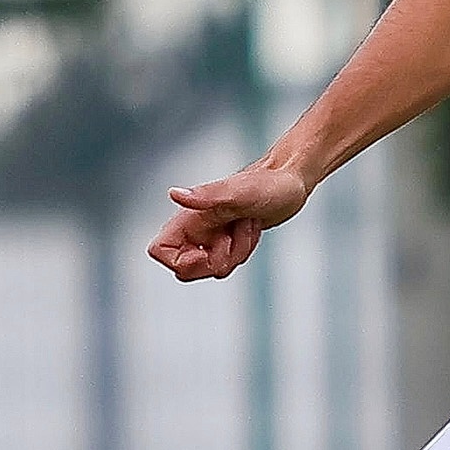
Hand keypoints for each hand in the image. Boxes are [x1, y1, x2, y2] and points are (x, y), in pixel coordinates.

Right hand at [148, 159, 310, 281]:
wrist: (291, 181)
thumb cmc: (269, 183)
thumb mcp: (240, 191)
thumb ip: (207, 196)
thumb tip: (175, 194)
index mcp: (190, 217)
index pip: (159, 250)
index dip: (178, 262)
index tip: (204, 253)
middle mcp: (197, 227)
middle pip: (187, 268)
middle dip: (216, 261)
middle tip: (233, 238)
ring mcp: (213, 234)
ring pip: (212, 267)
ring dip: (236, 252)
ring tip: (247, 225)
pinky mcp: (229, 239)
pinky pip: (229, 262)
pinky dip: (244, 250)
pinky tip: (252, 228)